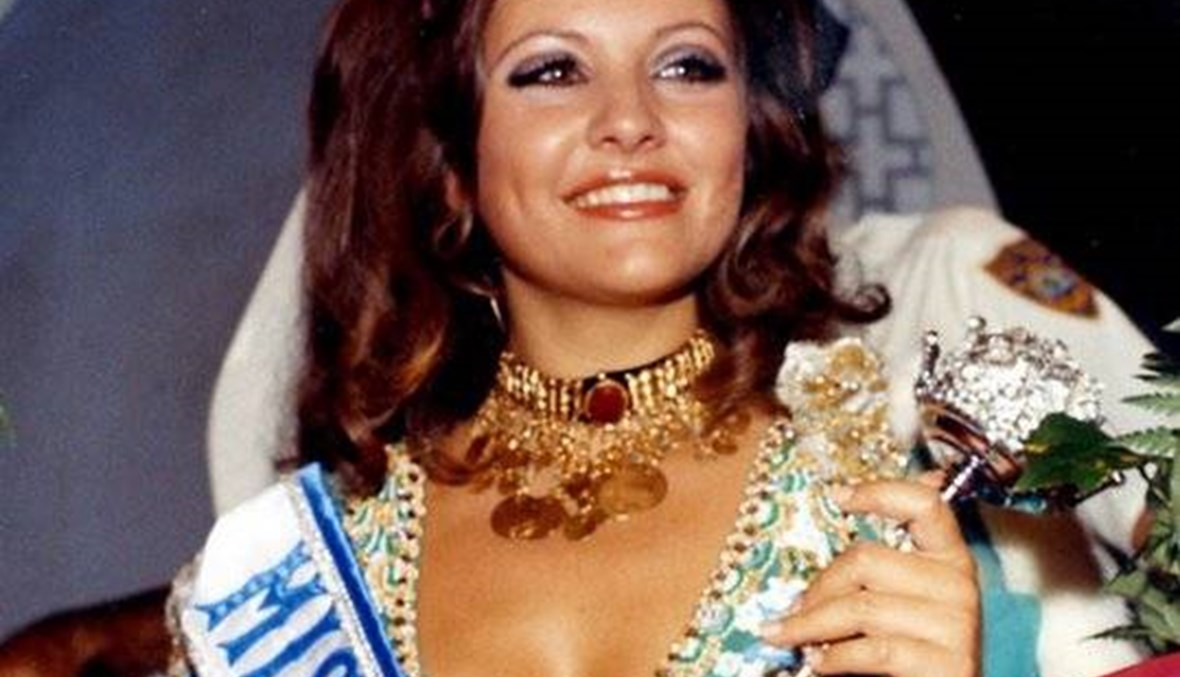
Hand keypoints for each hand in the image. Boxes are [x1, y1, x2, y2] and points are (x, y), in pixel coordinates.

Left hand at [762, 474, 979, 676]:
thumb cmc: (911, 653)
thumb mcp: (898, 603)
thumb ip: (875, 572)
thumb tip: (815, 556)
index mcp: (949, 556)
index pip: (923, 503)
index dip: (880, 492)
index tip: (838, 496)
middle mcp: (959, 582)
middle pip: (866, 560)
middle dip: (818, 588)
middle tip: (790, 610)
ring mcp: (957, 624)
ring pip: (860, 607)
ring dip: (810, 624)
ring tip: (786, 636)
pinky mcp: (948, 664)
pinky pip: (872, 650)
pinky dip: (834, 657)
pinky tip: (818, 662)